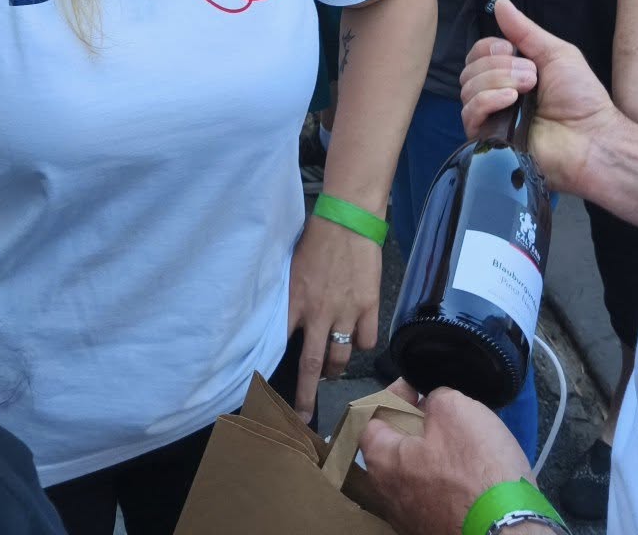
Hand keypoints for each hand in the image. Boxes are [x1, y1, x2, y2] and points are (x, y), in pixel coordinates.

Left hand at [287, 211, 381, 418]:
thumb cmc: (315, 238)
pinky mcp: (369, 307)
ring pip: (341, 358)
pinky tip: (355, 339)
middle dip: (306, 396)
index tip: (268, 392)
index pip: (280, 345)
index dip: (274, 370)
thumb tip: (282, 320)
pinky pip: (366, 341)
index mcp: (294, 301)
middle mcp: (319, 313)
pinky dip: (360, 344)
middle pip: (312, 365)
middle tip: (303, 417)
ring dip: (334, 369)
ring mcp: (346, 312)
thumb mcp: (291, 268)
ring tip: (331, 371)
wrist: (348, 220)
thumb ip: (288, 297)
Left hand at [360, 381, 534, 534]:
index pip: (370, 419)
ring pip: (416, 475)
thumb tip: (433, 405)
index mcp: (382, 463)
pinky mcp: (435, 532)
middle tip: (442, 415)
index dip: (393, 396)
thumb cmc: (476, 470)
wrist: (507, 531)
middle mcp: (388, 497)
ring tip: (463, 444)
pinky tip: (472, 476)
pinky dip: (449, 482)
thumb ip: (435, 399)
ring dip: (435, 456)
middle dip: (417, 426)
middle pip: (394, 448)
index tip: (417, 388)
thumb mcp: (456, 410)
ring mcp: (411, 520)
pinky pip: (436, 498)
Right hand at [460, 0, 621, 199]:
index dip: (489, 48)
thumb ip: (525, 30)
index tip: (511, 49)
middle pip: (469, 69)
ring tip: (526, 90)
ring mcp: (490, 118)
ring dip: (497, 81)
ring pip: (467, 88)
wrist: (592, 139)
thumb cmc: (581, 98)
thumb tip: (500, 2)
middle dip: (498, 66)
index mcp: (509, 74)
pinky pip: (469, 113)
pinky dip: (487, 100)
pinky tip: (509, 101)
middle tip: (531, 76)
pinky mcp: (488, 140)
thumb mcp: (556, 54)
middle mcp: (496, 94)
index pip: (477, 54)